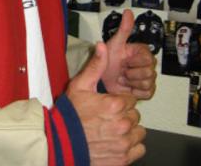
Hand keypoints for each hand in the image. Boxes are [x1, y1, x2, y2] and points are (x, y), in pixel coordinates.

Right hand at [67, 43, 145, 164]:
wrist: (61, 142)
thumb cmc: (70, 114)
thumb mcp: (80, 85)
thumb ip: (96, 66)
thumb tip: (102, 46)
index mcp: (115, 104)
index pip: (130, 100)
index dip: (118, 101)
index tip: (107, 105)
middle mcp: (122, 124)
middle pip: (134, 115)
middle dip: (124, 115)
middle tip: (106, 117)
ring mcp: (124, 142)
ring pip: (139, 131)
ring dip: (128, 130)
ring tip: (111, 130)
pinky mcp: (124, 158)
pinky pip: (139, 149)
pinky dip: (131, 146)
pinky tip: (116, 141)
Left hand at [102, 9, 156, 99]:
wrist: (100, 81)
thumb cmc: (106, 61)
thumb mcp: (114, 44)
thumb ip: (123, 29)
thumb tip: (128, 12)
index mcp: (141, 52)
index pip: (147, 58)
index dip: (134, 62)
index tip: (124, 61)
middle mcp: (146, 65)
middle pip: (149, 72)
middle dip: (132, 73)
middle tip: (121, 70)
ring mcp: (146, 78)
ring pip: (148, 83)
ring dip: (131, 82)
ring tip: (122, 78)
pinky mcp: (145, 91)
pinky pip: (147, 93)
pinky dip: (134, 91)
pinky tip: (126, 86)